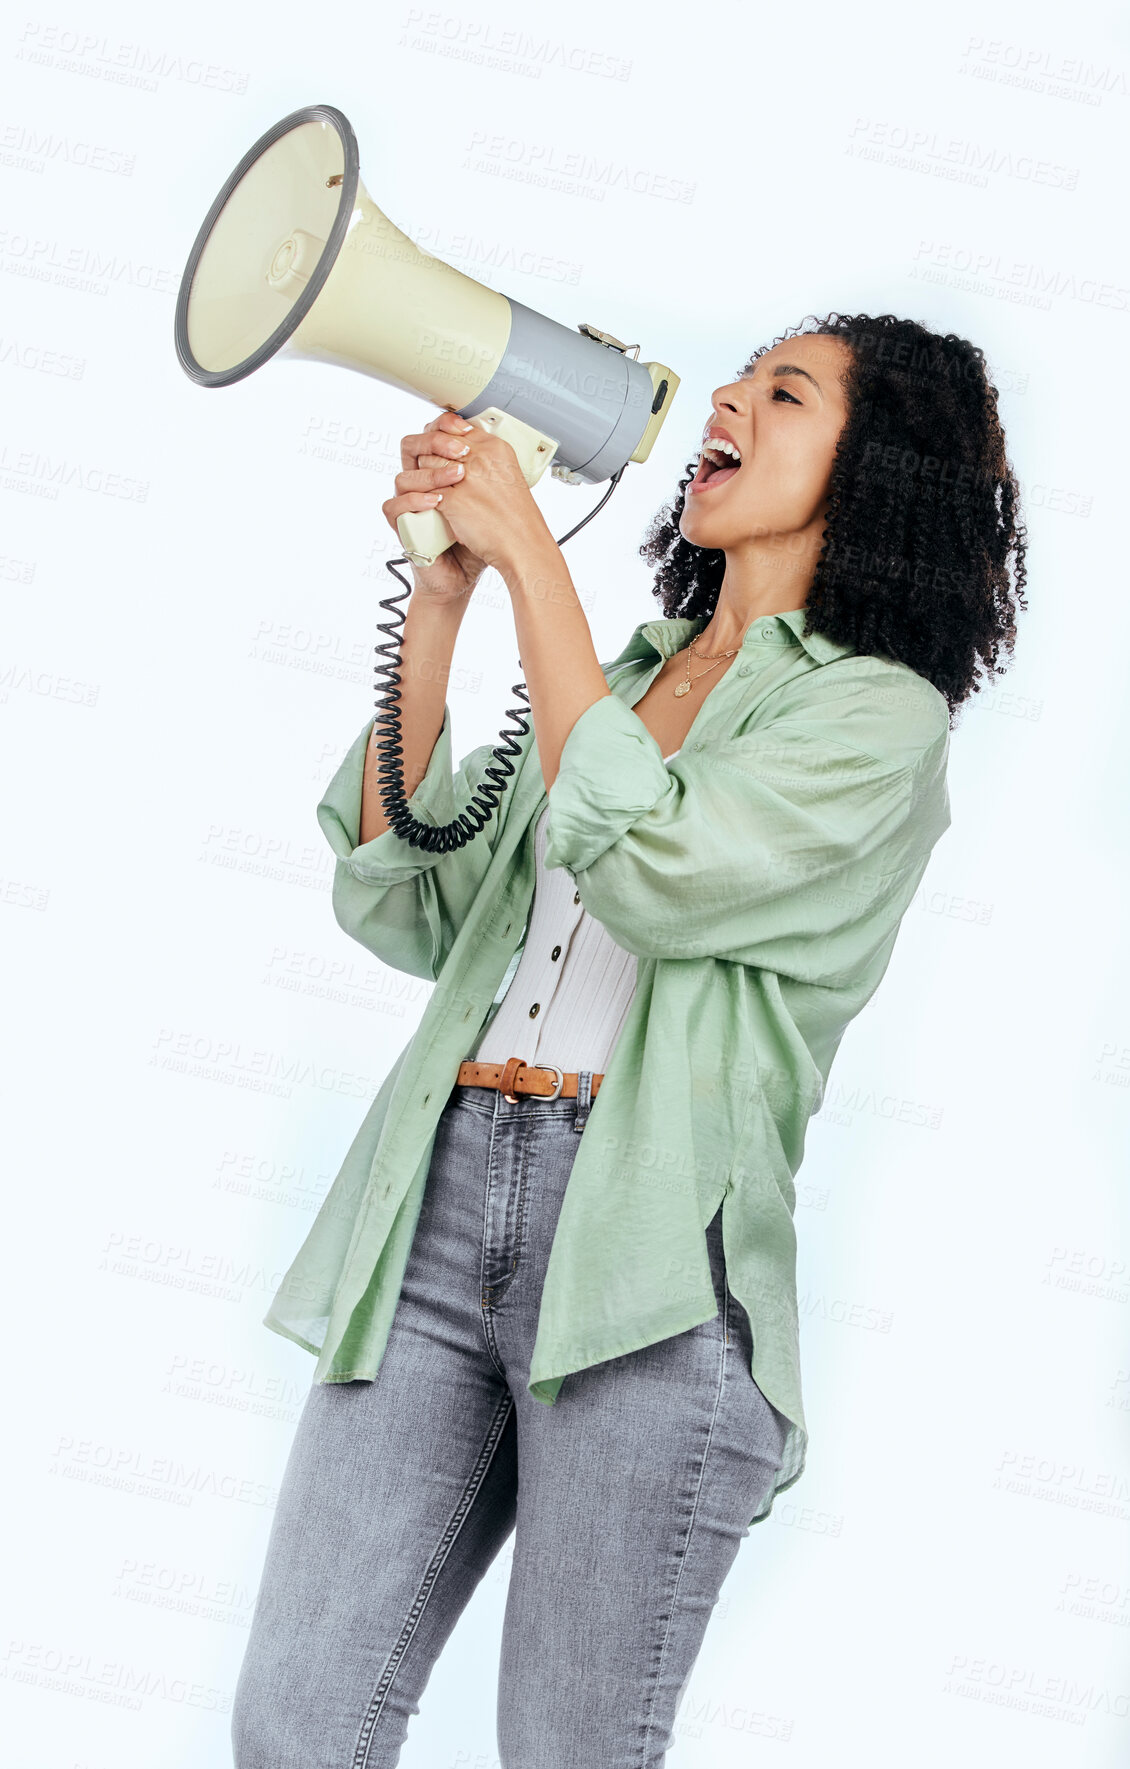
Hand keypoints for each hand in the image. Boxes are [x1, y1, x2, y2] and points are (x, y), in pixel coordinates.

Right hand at [381, 411, 489, 601]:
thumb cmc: (478, 536)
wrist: (466, 572)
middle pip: (411, 446)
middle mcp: (420, 483)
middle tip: (461, 453)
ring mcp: (410, 503)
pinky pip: (395, 506)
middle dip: (435, 444)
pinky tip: (437, 502)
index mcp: (439, 470)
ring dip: (431, 475)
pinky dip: (415, 502)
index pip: (431, 434)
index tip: (464, 427)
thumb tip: (498, 437)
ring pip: (403, 476)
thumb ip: (486, 468)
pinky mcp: (402, 526)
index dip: (442, 425)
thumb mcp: (489, 497)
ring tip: (456, 480)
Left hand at [421, 417, 554, 577]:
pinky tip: (428, 505)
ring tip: (430, 490)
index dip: (444, 440)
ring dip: (425, 478)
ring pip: (427, 464)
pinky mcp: (454, 499)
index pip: (457, 429)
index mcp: (495, 447)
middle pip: (439, 443)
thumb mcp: (506, 477)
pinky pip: (426, 490)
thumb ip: (485, 461)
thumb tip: (462, 456)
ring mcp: (466, 477)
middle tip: (433, 474)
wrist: (522, 545)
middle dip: (431, 458)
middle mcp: (481, 457)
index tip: (440, 450)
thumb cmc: (516, 518)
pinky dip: (423, 498)